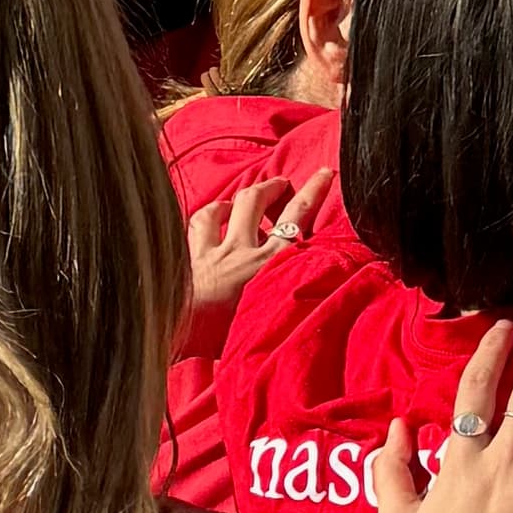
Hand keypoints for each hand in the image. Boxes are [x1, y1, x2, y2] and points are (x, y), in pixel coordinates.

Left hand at [181, 166, 313, 336]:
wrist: (188, 335)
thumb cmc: (231, 338)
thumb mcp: (275, 322)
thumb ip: (291, 305)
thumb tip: (310, 305)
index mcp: (272, 264)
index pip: (297, 217)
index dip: (312, 192)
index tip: (323, 173)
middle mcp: (242, 251)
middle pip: (256, 202)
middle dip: (270, 186)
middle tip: (280, 183)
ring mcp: (213, 252)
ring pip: (221, 210)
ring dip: (231, 202)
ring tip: (235, 205)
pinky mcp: (190, 259)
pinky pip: (196, 227)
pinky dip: (204, 220)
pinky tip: (206, 222)